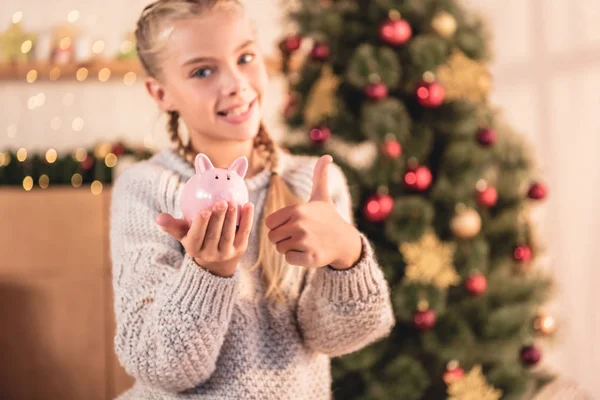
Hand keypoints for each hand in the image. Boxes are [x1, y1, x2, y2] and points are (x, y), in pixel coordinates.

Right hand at [156, 200, 254, 276]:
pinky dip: (247, 219)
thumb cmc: (196, 237)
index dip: (201, 224)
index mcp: (193, 248)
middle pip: (214, 235)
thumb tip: (158, 217)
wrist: (217, 259)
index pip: (196, 236)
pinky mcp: (240, 249)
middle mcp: (209, 254)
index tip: (204, 210)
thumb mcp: (183, 233)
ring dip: (231, 217)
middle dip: (218, 218)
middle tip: (221, 201)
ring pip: (229, 234)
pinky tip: (248, 205)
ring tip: (232, 201)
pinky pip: (244, 233)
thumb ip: (172, 224)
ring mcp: (226, 253)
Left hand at [265, 155, 361, 269]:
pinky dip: (297, 258)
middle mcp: (299, 224)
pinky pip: (289, 260)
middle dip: (282, 238)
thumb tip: (327, 156)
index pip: (269, 223)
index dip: (278, 226)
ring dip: (290, 248)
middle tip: (299, 236)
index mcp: (296, 209)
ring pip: (280, 249)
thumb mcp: (321, 196)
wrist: (345, 241)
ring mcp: (305, 242)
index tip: (291, 225)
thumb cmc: (328, 218)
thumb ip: (319, 176)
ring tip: (305, 243)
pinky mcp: (309, 258)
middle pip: (272, 237)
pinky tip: (309, 252)